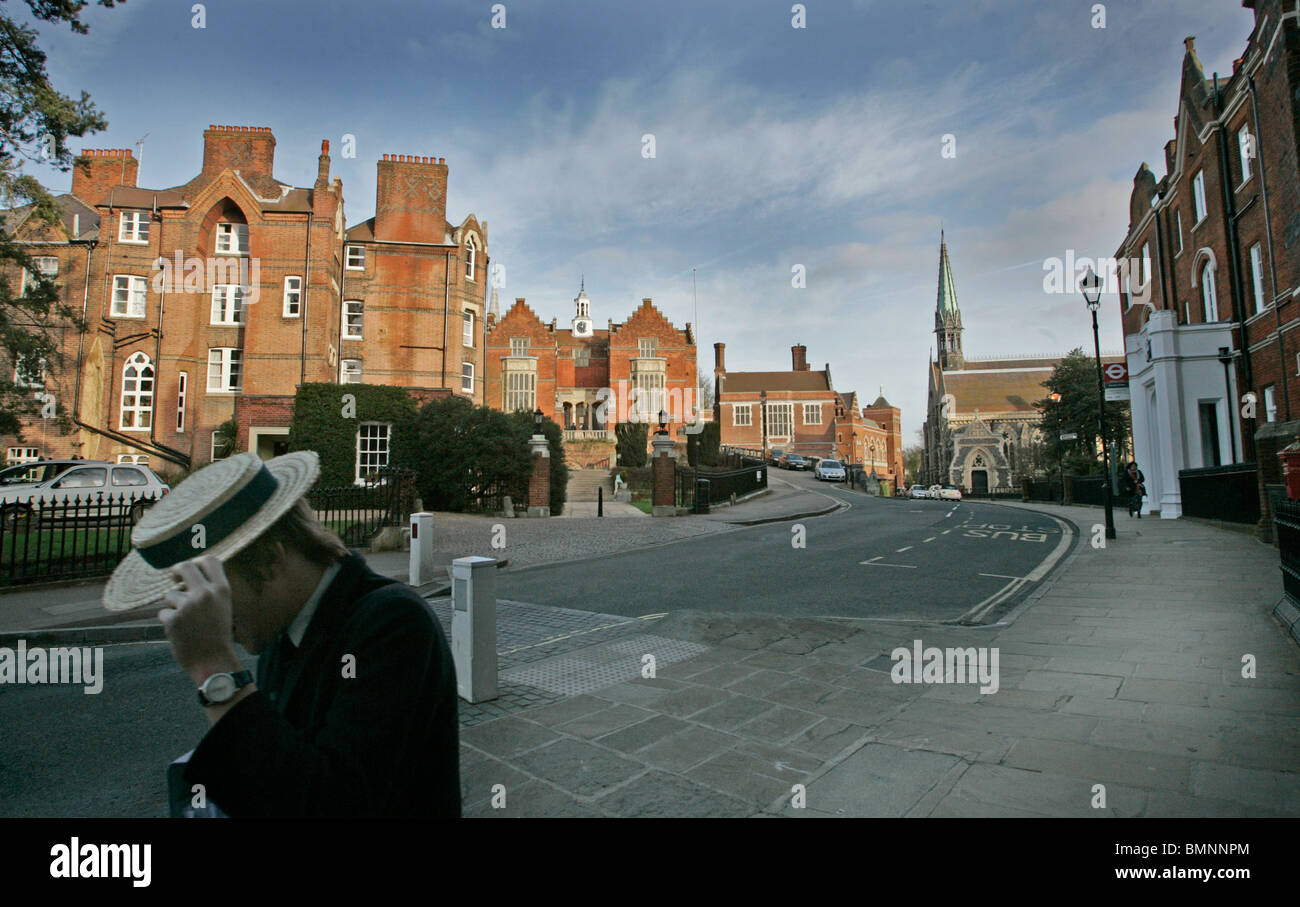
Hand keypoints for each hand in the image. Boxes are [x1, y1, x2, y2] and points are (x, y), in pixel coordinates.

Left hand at [158, 555, 240, 685]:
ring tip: (187, 624)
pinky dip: (169, 623)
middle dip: (176, 571)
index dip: (197, 561)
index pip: (209, 560)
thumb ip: (211, 591)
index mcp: (222, 590)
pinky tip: (180, 634)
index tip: (191, 567)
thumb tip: (190, 576)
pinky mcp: (173, 619)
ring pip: (170, 596)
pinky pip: (164, 614)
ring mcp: (188, 606)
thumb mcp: (223, 607)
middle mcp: (205, 593)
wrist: (213, 661)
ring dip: (174, 608)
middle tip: (173, 578)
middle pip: (185, 567)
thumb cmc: (218, 635)